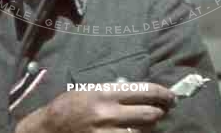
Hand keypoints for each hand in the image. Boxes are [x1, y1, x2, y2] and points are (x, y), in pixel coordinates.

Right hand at [15, 82, 174, 132]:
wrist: (49, 129)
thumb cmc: (68, 106)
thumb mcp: (90, 91)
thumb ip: (114, 92)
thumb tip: (140, 93)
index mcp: (105, 94)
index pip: (145, 91)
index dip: (163, 93)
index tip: (171, 96)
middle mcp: (109, 114)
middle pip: (150, 114)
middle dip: (160, 112)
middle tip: (163, 110)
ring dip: (148, 129)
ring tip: (146, 124)